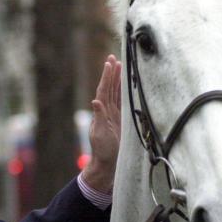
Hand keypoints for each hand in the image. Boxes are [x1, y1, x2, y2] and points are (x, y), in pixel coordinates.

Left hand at [81, 55, 121, 193]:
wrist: (107, 163)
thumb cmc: (102, 151)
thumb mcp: (100, 134)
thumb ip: (99, 117)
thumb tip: (95, 100)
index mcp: (101, 112)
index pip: (104, 90)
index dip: (107, 77)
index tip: (109, 63)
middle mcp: (106, 111)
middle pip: (109, 88)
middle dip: (111, 73)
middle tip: (113, 57)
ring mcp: (113, 115)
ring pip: (115, 93)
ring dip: (117, 80)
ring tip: (120, 66)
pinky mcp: (119, 120)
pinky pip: (121, 102)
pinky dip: (123, 92)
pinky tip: (126, 85)